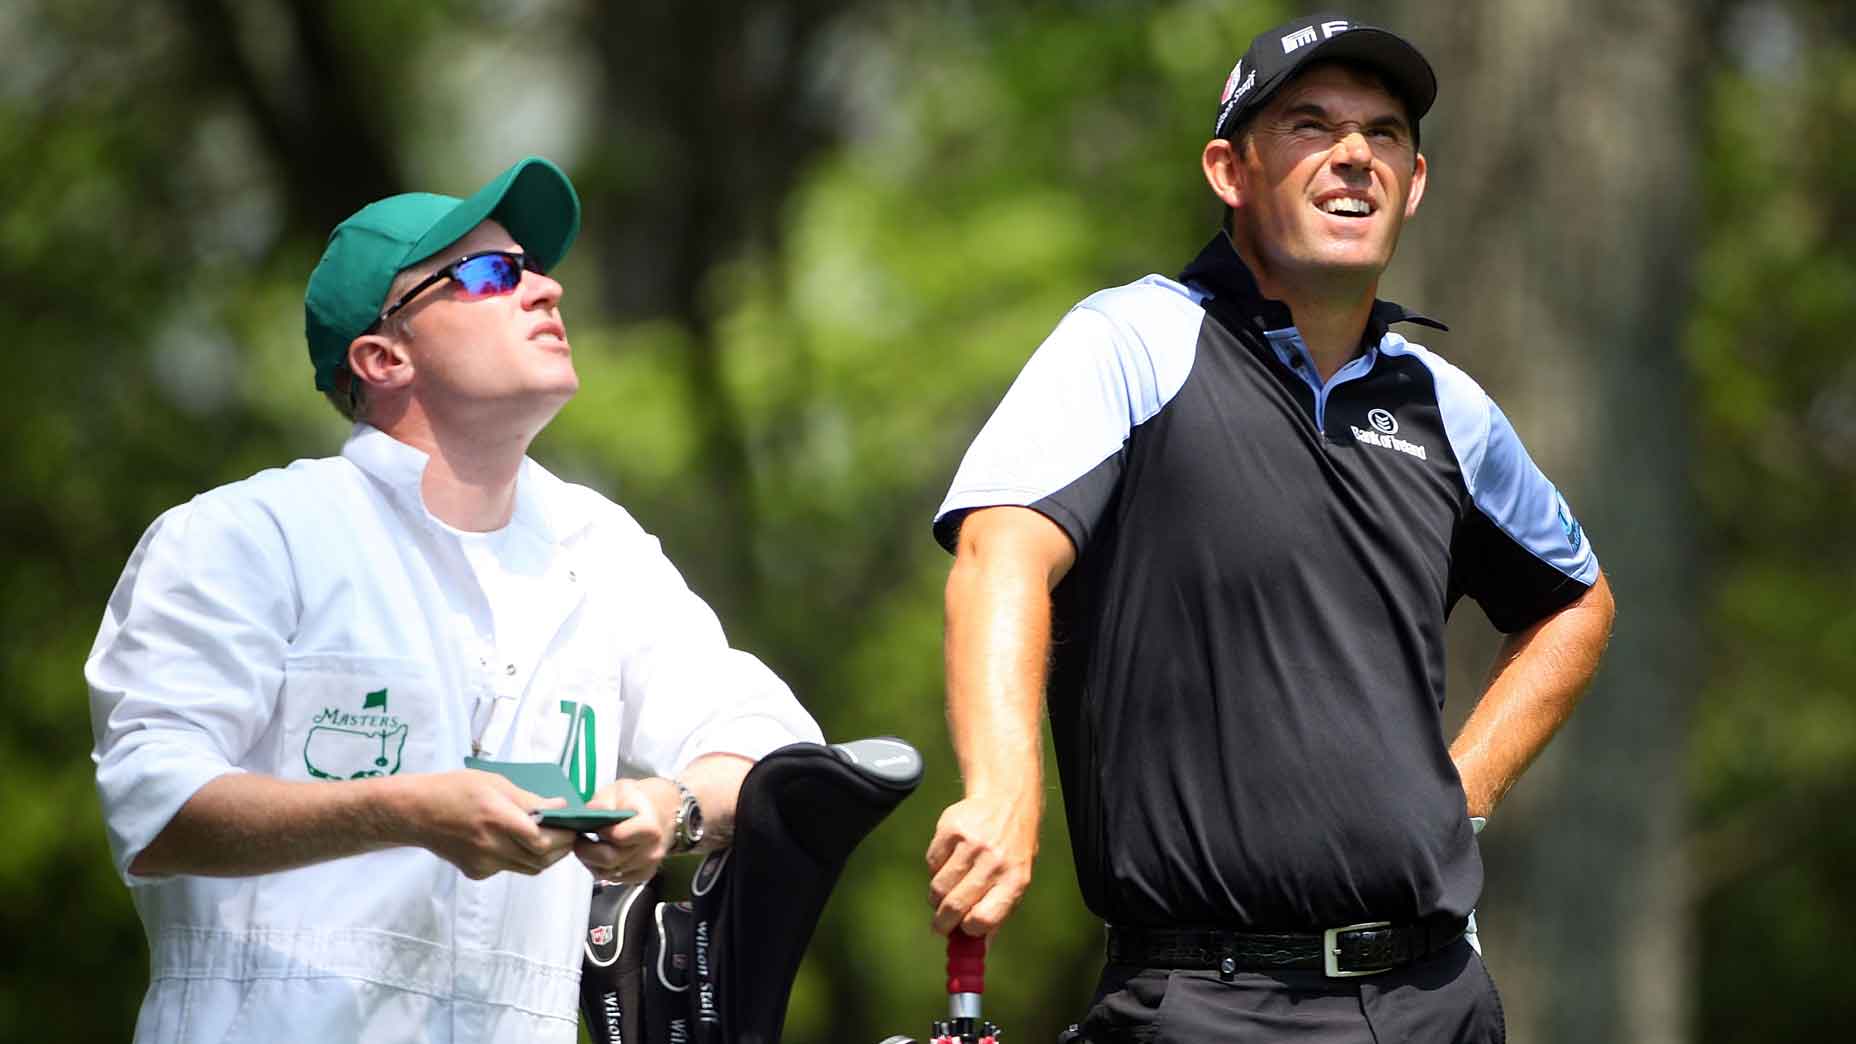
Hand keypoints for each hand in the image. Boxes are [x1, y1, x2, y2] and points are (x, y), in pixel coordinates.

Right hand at [401, 769, 577, 879]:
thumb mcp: (495, 783)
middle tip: (570, 834)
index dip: (565, 836)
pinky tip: (515, 842)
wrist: (416, 813)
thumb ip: (530, 799)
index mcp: (497, 819)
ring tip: (550, 838)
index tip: (576, 826)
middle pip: (541, 859)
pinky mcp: (477, 873)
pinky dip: (521, 857)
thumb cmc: (455, 789)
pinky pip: (510, 868)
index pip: (543, 840)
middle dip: (562, 848)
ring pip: (529, 868)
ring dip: (545, 855)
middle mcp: (492, 846)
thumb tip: (562, 807)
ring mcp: (484, 864)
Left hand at [573, 777, 677, 882]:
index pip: (617, 837)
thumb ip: (602, 802)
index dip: (599, 832)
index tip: (589, 825)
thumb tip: (586, 814)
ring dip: (592, 862)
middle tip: (578, 840)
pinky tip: (600, 855)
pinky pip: (614, 879)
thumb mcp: (620, 789)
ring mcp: (648, 866)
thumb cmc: (640, 798)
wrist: (666, 809)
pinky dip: (602, 869)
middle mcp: (651, 851)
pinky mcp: (643, 876)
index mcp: (649, 827)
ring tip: (588, 846)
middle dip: (587, 852)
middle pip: (610, 860)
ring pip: (608, 874)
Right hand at [926, 793, 1038, 936]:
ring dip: (937, 897)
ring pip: (938, 887)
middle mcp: (994, 861)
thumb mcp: (1015, 882)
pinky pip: (931, 863)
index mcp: (1014, 880)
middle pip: (955, 906)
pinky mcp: (951, 828)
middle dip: (942, 923)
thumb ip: (997, 916)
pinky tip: (948, 861)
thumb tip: (978, 954)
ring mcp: (971, 843)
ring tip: (945, 891)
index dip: (969, 929)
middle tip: (939, 925)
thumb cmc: (1011, 852)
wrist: (1007, 803)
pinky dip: (934, 869)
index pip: (984, 919)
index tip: (963, 929)